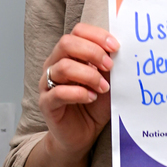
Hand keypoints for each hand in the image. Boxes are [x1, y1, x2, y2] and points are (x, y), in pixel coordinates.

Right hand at [39, 23, 118, 161]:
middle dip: (92, 52)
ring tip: (104, 87)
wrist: (82, 135)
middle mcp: (55, 64)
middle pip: (66, 43)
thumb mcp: (108, 81)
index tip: (115, 47)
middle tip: (110, 66)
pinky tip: (92, 98)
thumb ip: (110, 65)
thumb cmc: (94, 105)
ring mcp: (48, 83)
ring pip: (63, 67)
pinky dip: (79, 93)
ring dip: (89, 75)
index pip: (78, 31)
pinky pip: (58, 92)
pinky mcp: (46, 103)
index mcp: (69, 54)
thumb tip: (120, 50)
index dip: (97, 36)